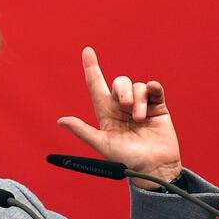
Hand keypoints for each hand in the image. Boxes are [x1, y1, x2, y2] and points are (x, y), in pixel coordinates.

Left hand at [57, 47, 182, 189]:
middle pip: (119, 83)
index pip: (96, 85)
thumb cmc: (126, 160)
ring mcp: (141, 105)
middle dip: (123, 91)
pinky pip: (154, 88)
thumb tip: (60, 120)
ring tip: (140, 118)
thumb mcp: (102, 145)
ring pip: (137, 86)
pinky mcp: (158, 107)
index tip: (87, 51)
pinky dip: (153, 87)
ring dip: (138, 100)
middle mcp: (122, 106)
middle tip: (126, 107)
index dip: (91, 68)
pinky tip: (153, 90)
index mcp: (106, 113)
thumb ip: (83, 131)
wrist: (154, 168)